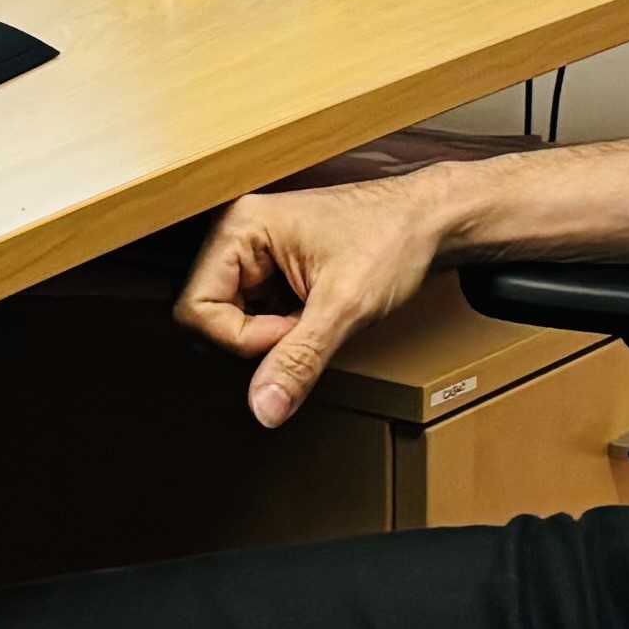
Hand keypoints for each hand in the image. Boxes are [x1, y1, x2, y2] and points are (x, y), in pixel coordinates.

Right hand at [172, 174, 456, 426]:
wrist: (431, 221)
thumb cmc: (393, 237)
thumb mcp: (346, 305)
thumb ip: (299, 360)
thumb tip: (264, 408)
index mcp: (240, 227)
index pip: (197, 309)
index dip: (242, 337)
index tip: (292, 330)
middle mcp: (238, 235)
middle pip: (209, 316)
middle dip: (256, 337)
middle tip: (303, 324)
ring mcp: (254, 253)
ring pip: (232, 321)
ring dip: (273, 335)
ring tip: (314, 313)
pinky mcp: (271, 271)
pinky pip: (255, 316)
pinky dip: (284, 329)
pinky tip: (313, 312)